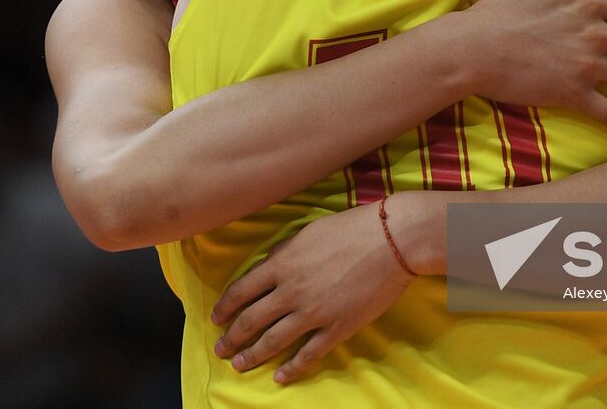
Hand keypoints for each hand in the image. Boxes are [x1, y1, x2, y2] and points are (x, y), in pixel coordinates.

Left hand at [211, 202, 414, 383]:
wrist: (391, 240)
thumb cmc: (351, 228)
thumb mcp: (307, 232)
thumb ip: (284, 253)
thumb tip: (266, 268)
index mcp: (282, 263)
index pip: (241, 290)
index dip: (225, 307)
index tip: (216, 319)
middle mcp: (291, 291)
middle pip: (251, 320)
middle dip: (232, 338)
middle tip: (221, 350)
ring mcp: (313, 312)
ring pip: (273, 341)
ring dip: (252, 355)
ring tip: (239, 365)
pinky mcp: (337, 328)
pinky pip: (308, 354)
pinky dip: (291, 368)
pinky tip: (279, 377)